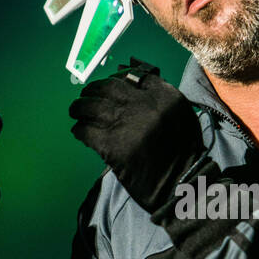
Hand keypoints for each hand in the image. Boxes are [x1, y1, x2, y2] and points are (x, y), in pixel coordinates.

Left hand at [69, 57, 204, 213]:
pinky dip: (79, 130)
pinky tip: (79, 132)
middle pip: (106, 88)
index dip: (113, 80)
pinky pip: (86, 131)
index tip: (106, 86)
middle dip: (91, 91)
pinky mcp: (113, 146)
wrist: (181, 183)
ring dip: (79, 108)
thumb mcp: (181, 115)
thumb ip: (160, 96)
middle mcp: (144, 106)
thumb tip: (130, 76)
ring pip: (91, 107)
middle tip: (85, 97)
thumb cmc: (182, 151)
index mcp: (163, 96)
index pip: (131, 77)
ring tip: (76, 112)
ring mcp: (127, 125)